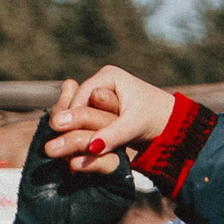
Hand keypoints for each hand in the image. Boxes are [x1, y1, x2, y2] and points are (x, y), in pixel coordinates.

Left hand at [16, 112, 133, 223]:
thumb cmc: (40, 188)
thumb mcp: (45, 145)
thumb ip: (59, 116)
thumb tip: (70, 82)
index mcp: (91, 138)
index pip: (95, 112)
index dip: (80, 105)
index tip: (59, 110)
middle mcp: (106, 150)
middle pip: (104, 121)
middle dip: (78, 119)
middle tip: (55, 123)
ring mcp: (115, 168)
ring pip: (108, 141)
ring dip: (79, 140)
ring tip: (52, 150)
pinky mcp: (120, 186)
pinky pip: (113, 164)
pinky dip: (92, 161)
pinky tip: (72, 167)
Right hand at [44, 66, 178, 172]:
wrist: (168, 123)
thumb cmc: (154, 119)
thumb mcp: (133, 127)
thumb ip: (111, 135)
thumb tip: (90, 148)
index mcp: (109, 75)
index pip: (81, 94)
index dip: (70, 114)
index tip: (59, 133)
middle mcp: (102, 80)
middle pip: (76, 101)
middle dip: (68, 121)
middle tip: (55, 142)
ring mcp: (100, 92)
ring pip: (78, 110)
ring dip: (71, 127)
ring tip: (61, 146)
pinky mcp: (100, 106)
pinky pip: (84, 117)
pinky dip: (78, 129)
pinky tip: (72, 144)